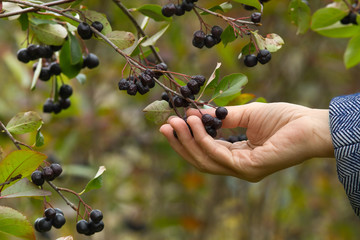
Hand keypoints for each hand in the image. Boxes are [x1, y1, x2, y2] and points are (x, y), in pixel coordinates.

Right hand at [159, 102, 333, 181]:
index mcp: (238, 156)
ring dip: (188, 140)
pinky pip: (218, 155)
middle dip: (181, 142)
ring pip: (205, 160)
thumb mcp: (247, 114)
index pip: (206, 152)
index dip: (188, 139)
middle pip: (200, 160)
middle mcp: (238, 167)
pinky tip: (195, 123)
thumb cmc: (285, 119)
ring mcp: (243, 171)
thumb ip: (223, 117)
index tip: (173, 121)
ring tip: (175, 122)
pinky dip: (203, 139)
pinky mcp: (249, 168)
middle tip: (165, 124)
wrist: (312, 125)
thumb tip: (198, 112)